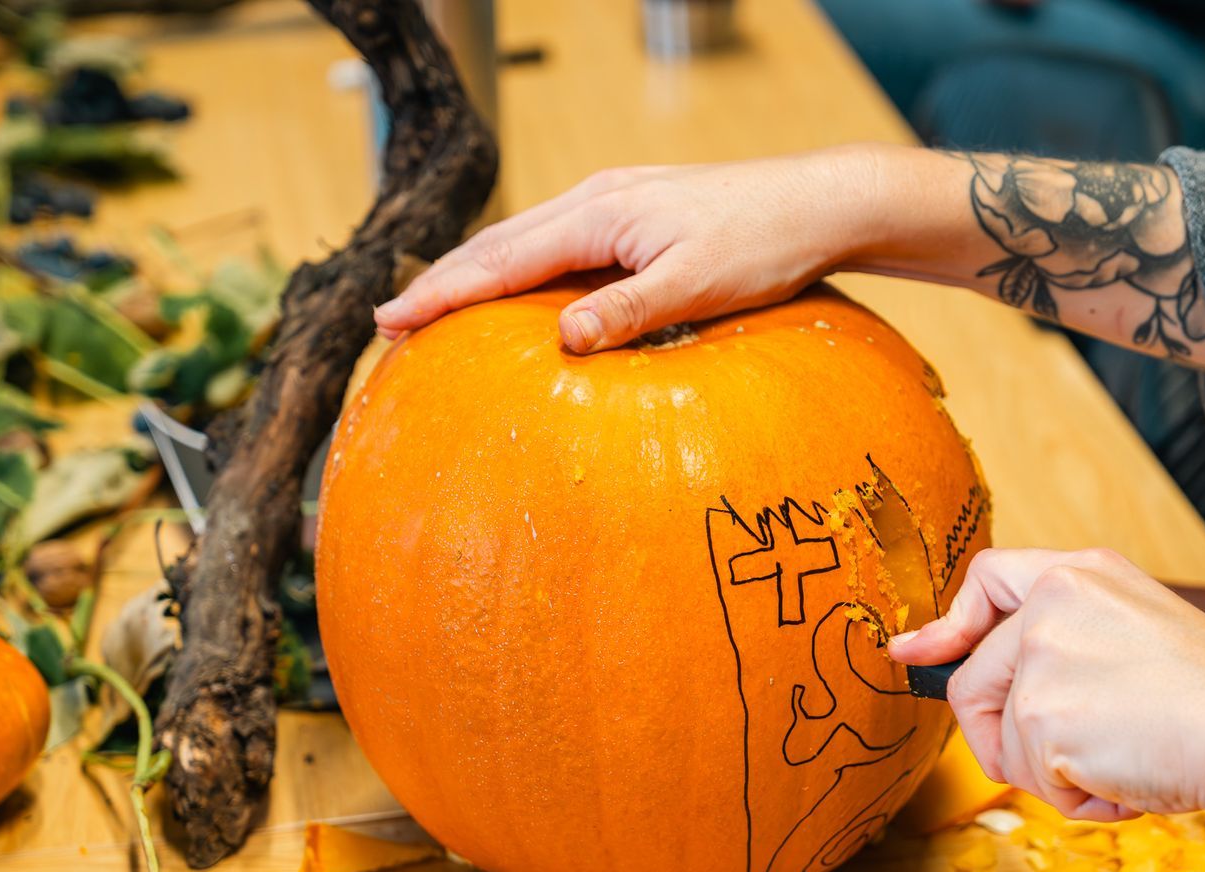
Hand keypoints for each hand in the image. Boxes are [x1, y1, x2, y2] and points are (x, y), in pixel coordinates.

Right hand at [373, 145, 897, 351]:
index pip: (502, 260)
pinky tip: (510, 287)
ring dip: (472, 272)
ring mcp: (613, 201)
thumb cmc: (765, 243)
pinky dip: (515, 264)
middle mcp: (597, 199)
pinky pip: (554, 240)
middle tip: (387, 324)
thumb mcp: (697, 285)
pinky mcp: (632, 212)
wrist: (818, 203)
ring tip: (428, 306)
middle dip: (440, 282)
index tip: (391, 322)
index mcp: (601, 214)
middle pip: (498, 243)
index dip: (442, 294)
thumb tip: (565, 340)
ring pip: (523, 238)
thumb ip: (629, 311)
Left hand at [888, 548, 1204, 821]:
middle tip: (1082, 758)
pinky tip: (1134, 778)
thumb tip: (998, 694)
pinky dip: (1084, 802)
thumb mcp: (1140, 632)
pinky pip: (1037, 784)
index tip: (915, 653)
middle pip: (976, 685)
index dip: (947, 624)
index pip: (990, 578)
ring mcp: (1041, 660)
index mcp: (1082, 575)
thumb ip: (1067, 642)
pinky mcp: (1040, 718)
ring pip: (1006, 745)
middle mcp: (1051, 605)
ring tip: (1132, 756)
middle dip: (1011, 740)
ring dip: (1062, 776)